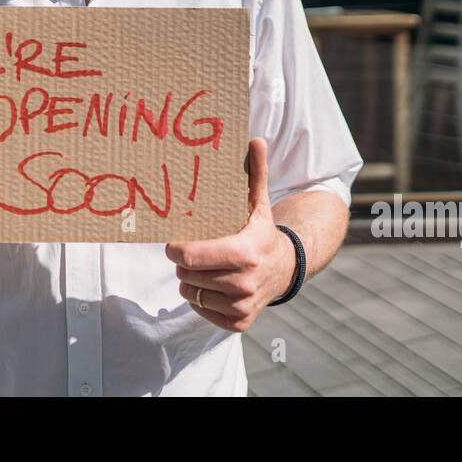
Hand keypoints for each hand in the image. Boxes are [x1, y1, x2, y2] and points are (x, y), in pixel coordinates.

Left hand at [165, 138, 294, 332]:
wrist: (286, 268)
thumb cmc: (261, 231)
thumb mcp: (259, 202)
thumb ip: (255, 172)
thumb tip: (255, 139)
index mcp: (244, 253)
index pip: (188, 256)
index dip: (176, 248)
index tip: (176, 240)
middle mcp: (244, 283)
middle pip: (186, 275)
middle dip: (184, 263)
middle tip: (193, 252)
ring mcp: (242, 306)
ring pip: (190, 293)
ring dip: (191, 281)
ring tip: (206, 268)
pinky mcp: (239, 323)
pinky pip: (201, 312)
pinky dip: (202, 300)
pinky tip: (215, 286)